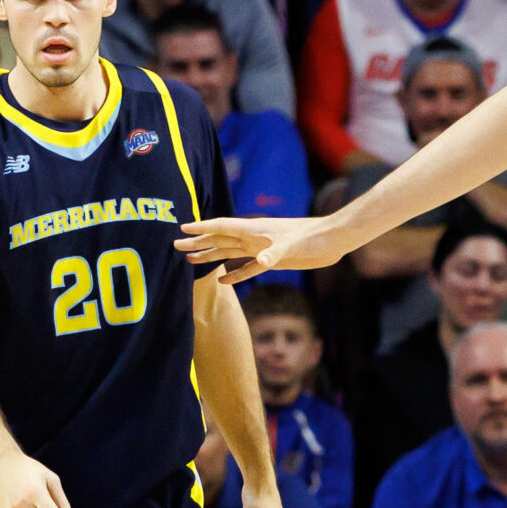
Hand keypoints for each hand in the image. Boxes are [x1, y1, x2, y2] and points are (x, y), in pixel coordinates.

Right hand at [178, 213, 351, 283]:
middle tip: (175, 246)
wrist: (330, 242)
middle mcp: (254, 238)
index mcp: (253, 229)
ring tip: (190, 259)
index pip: (221, 227)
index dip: (201, 228)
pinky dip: (233, 274)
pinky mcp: (272, 261)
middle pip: (219, 240)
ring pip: (229, 253)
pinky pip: (247, 269)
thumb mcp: (291, 246)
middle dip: (198, 242)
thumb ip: (273, 254)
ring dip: (210, 256)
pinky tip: (221, 280)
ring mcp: (261, 249)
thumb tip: (259, 262)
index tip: (182, 229)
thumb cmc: (312, 238)